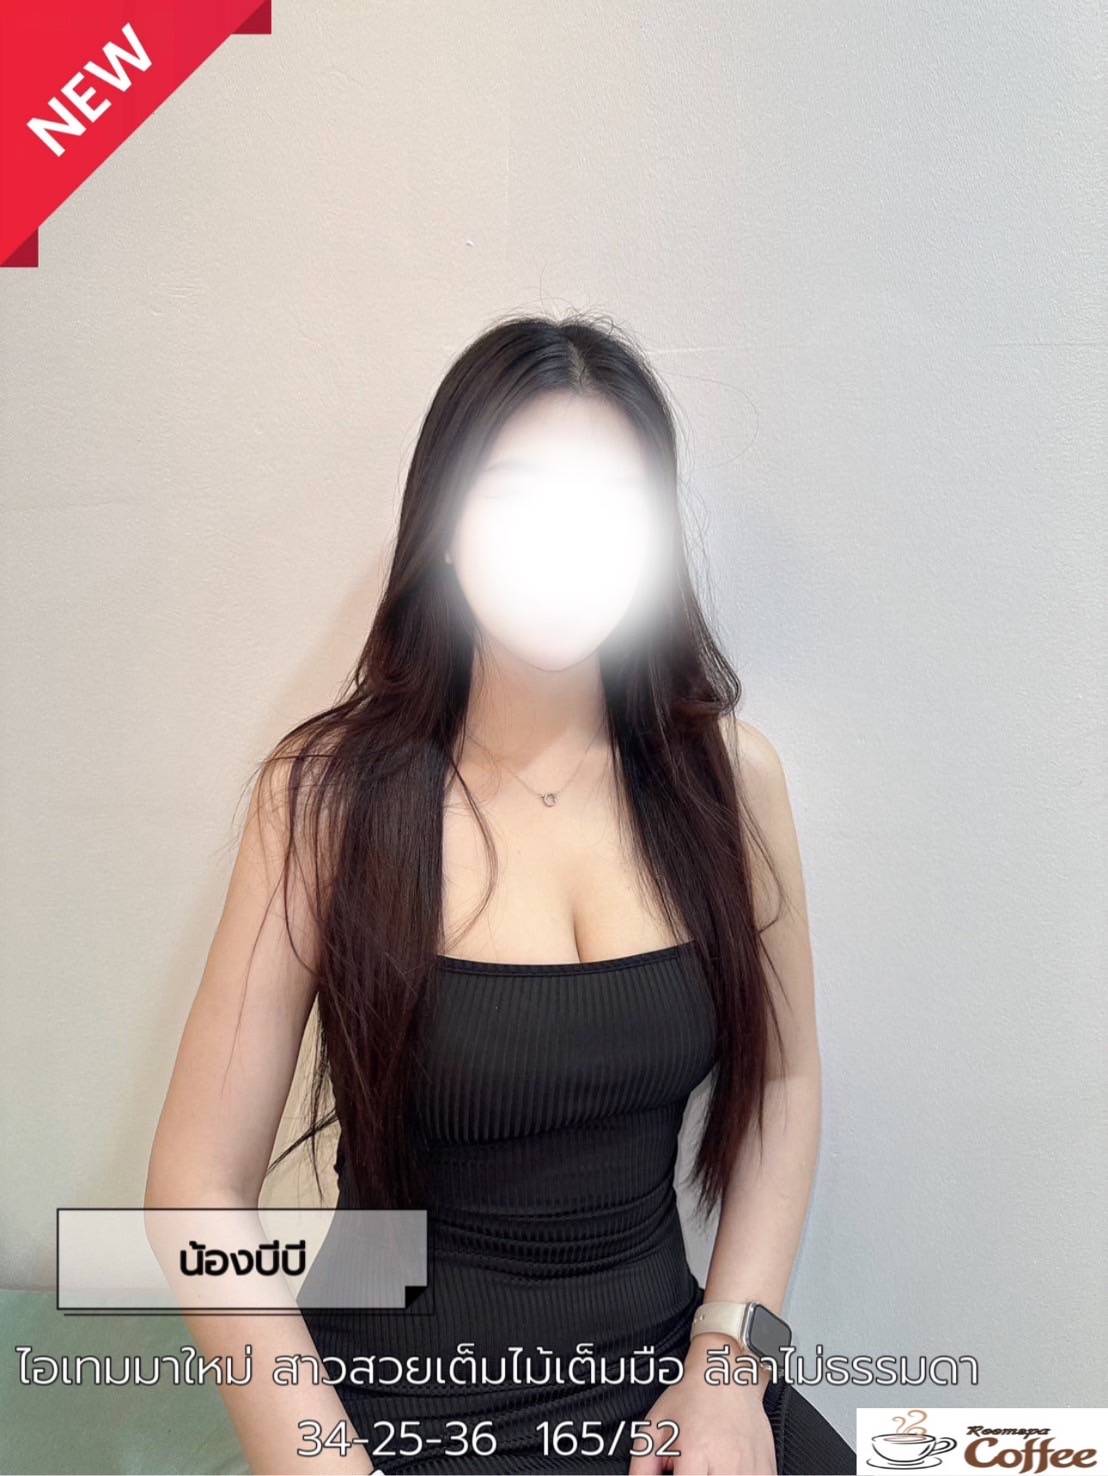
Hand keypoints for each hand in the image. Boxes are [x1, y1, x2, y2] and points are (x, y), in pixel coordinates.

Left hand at [628, 1337, 777, 1475]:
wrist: (727, 1372)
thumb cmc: (691, 1397)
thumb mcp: (654, 1424)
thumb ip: (642, 1464)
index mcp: (695, 1453)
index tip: (675, 1474)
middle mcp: (725, 1463)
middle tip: (692, 1470)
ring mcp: (750, 1467)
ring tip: (707, 1468)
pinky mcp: (767, 1469)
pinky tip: (729, 1470)